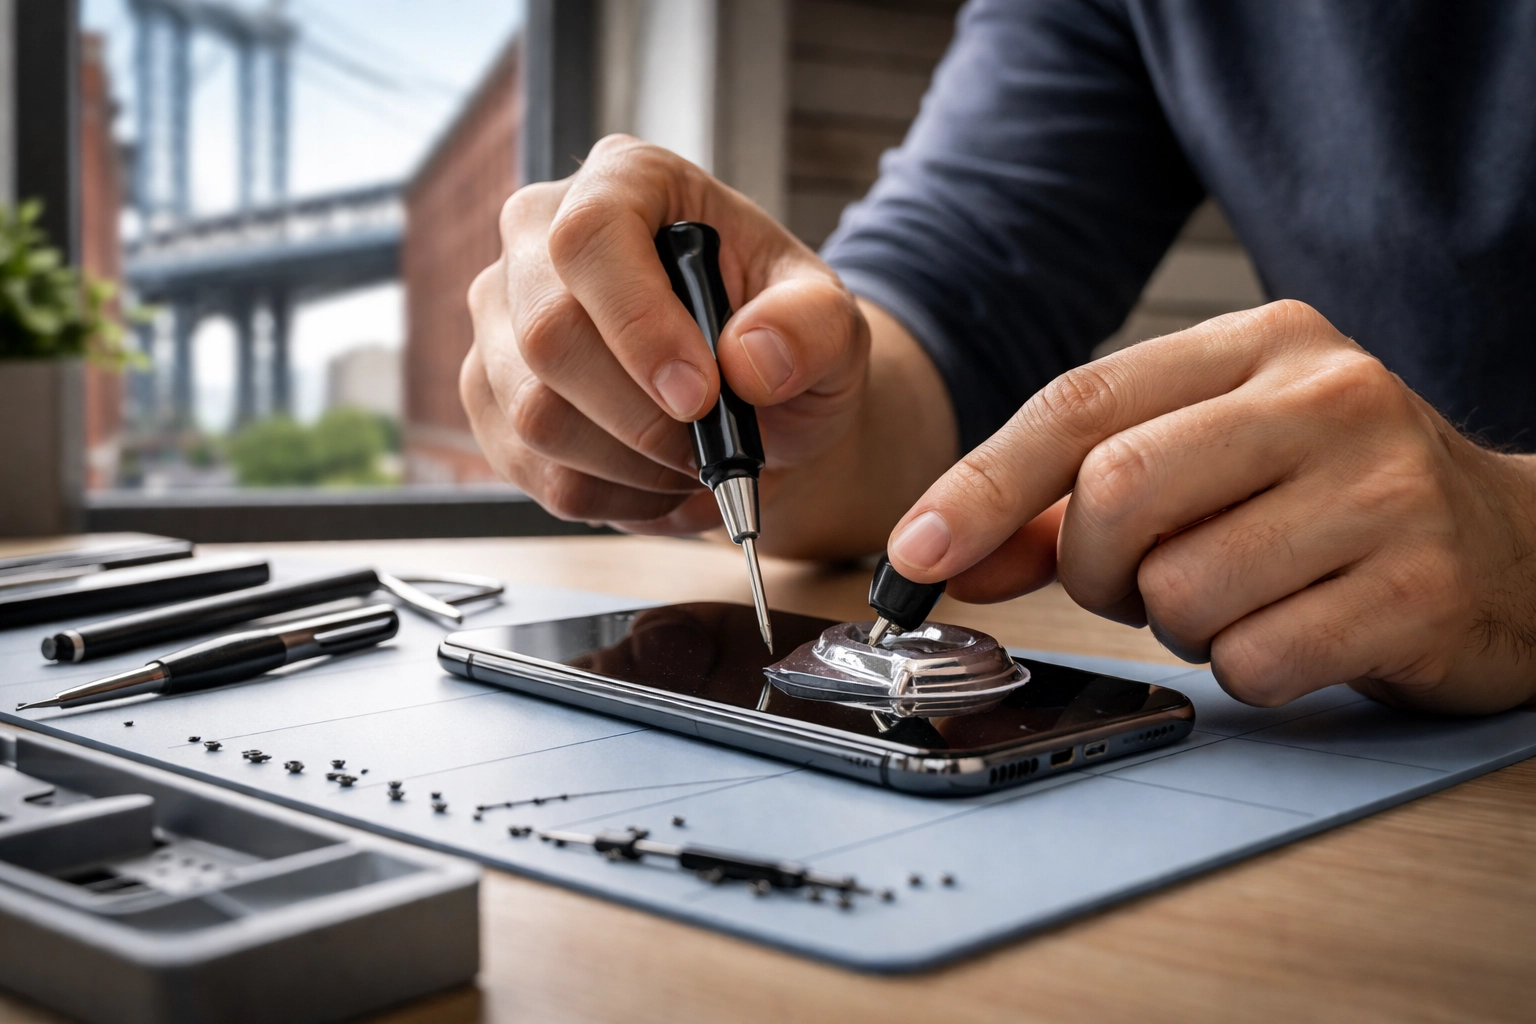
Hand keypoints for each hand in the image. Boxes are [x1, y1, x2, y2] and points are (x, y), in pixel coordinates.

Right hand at [461, 135, 869, 535]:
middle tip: (708, 448)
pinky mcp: (490, 396)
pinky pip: (532, 470)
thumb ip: (812, 327)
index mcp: (625, 181)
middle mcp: (539, 237)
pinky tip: (658, 483)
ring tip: (693, 465)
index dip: (638, 325)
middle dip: (641, 419)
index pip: (589, 238)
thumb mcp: (830, 321)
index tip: (700, 396)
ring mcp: (501, 319)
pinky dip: (611, 498)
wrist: (756, 400)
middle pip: (546, 337)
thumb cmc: (781, 339)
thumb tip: (750, 359)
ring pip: (532, 416)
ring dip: (630, 466)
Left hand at [885, 300, 1535, 713]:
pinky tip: (1297, 632)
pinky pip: (1255, 659)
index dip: (981, 485)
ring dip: (1177, 622)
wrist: (1515, 550)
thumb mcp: (1204, 464)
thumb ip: (1070, 501)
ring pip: (1179, 590)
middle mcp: (1327, 396)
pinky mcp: (1419, 587)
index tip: (915, 554)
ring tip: (1240, 595)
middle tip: (1135, 580)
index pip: (1080, 402)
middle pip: (1117, 491)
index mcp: (1260, 344)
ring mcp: (1384, 489)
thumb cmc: (1325, 502)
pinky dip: (1246, 667)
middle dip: (1093, 567)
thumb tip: (949, 552)